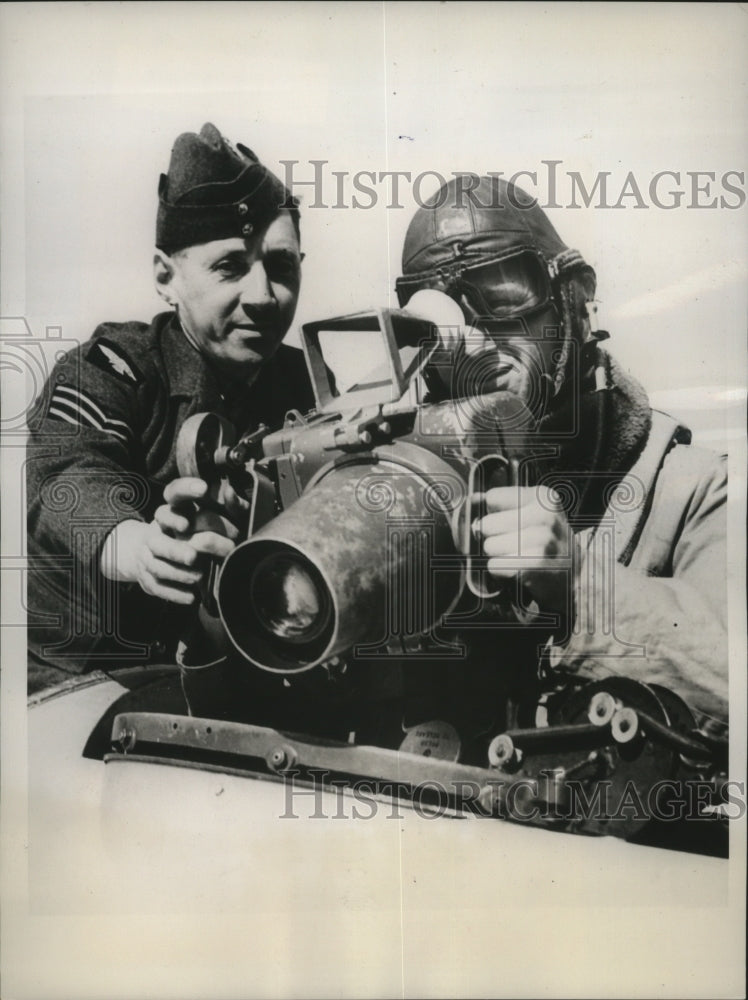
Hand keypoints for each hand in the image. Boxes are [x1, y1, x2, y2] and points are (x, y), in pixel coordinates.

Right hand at [100, 477, 238, 603]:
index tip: (203, 490)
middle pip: (158, 541)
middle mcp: (155, 532)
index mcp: (170, 511)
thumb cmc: (192, 533)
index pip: (173, 493)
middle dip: (175, 549)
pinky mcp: (146, 577)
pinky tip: (192, 597)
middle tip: (193, 556)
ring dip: (177, 573)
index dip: (185, 489)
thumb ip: (225, 506)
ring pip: (156, 566)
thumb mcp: (208, 516)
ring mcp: (147, 555)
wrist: (150, 554)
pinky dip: (175, 593)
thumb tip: (230, 492)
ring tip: (198, 577)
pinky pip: (157, 587)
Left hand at [474, 484, 571, 613]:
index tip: (510, 525)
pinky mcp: (533, 564)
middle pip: (486, 524)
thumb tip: (472, 499)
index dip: (494, 514)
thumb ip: (502, 504)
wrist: (576, 577)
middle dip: (494, 538)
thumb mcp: (534, 514)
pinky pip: (494, 566)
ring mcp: (541, 539)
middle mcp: (544, 515)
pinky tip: (520, 571)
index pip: (492, 498)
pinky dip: (501, 573)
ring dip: (499, 557)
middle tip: (517, 546)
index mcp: (543, 497)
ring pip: (488, 547)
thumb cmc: (547, 543)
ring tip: (520, 559)